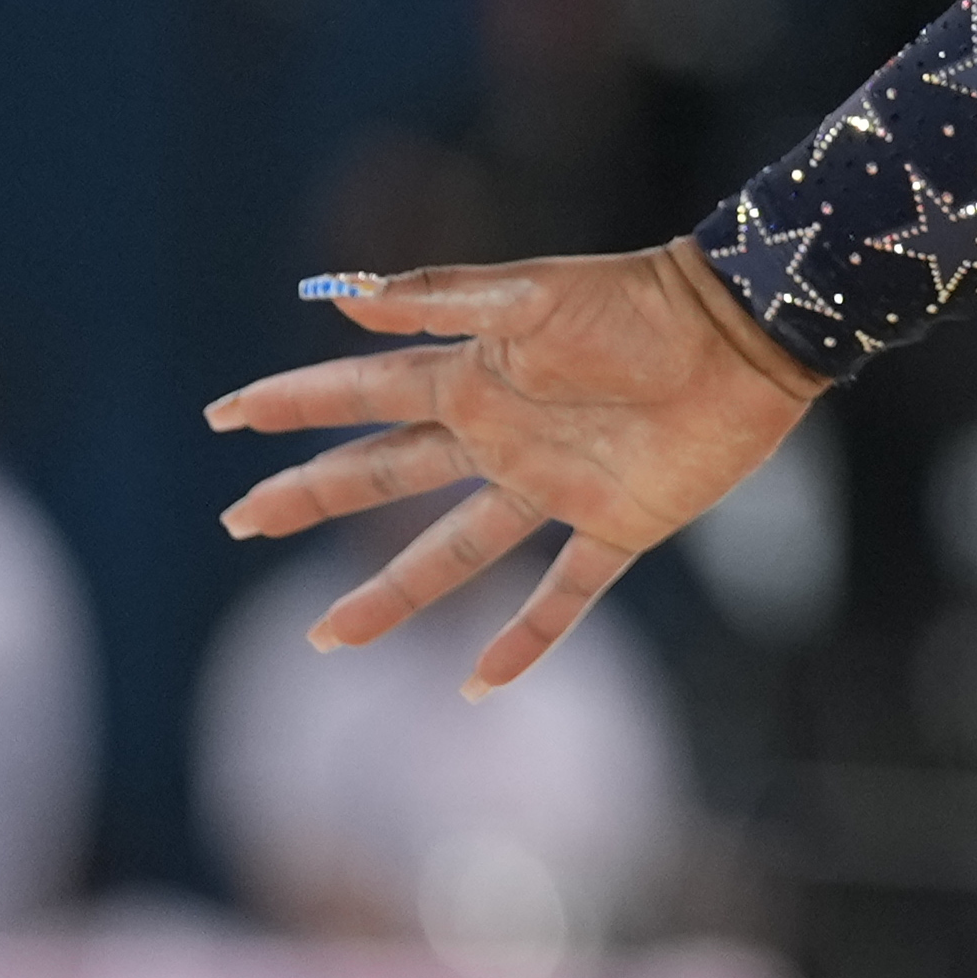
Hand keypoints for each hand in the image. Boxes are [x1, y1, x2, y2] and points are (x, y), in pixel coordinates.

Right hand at [205, 239, 818, 693]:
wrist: (751, 333)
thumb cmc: (643, 301)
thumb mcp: (535, 293)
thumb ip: (443, 299)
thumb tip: (340, 291)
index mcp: (477, 377)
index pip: (364, 394)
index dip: (296, 404)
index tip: (225, 417)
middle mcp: (503, 438)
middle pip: (387, 474)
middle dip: (312, 496)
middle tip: (239, 521)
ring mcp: (556, 487)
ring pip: (455, 554)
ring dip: (390, 594)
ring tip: (327, 638)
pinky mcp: (621, 525)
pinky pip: (565, 593)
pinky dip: (526, 639)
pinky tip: (476, 687)